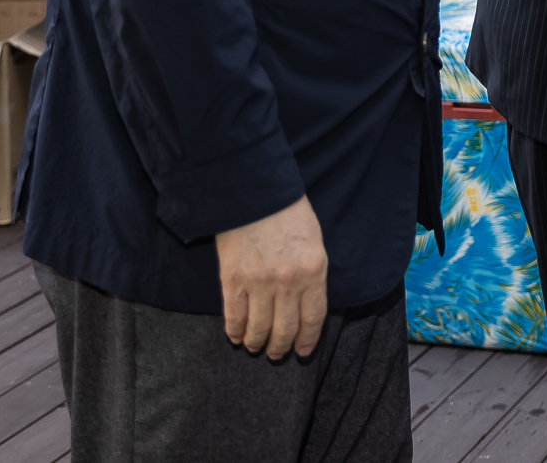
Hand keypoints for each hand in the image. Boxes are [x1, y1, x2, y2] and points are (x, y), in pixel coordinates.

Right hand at [216, 196, 329, 360]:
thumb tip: (305, 304)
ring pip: (259, 329)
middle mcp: (288, 283)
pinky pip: (234, 317)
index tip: (302, 352)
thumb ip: (312, 274)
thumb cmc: (288, 213)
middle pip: (285, 329)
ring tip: (256, 347)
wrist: (254, 192)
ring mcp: (259, 283)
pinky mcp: (232, 281)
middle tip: (277, 354)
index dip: (307, 340)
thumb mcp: (313, 242)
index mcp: (314, 272)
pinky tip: (236, 337)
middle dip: (281, 347)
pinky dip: (235, 332)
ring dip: (257, 343)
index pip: (313, 319)